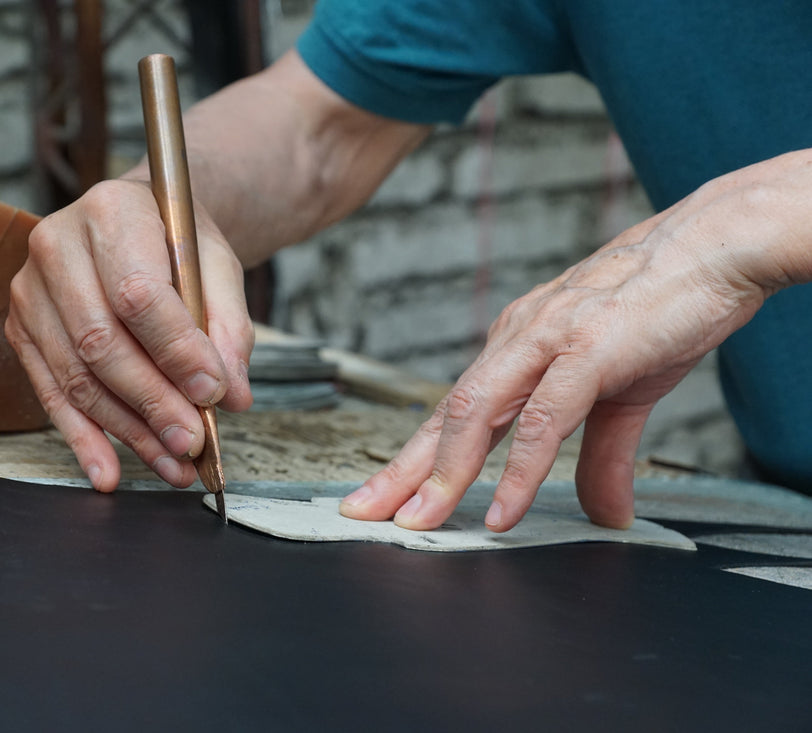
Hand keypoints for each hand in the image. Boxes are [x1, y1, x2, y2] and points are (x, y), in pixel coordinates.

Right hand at [5, 179, 253, 490]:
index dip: (175, 350)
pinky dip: (83, 439)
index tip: (211, 392)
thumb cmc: (175, 239)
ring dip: (127, 431)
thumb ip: (227, 326)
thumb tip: (229, 394)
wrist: (134, 219)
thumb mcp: (217, 266)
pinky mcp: (22, 330)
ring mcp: (31, 291)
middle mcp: (57, 246)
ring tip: (172, 464)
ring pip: (76, 377)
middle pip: (101, 342)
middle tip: (192, 441)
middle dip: (152, 402)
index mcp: (111, 213)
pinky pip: (51, 394)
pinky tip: (109, 472)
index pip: (138, 294)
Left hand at [341, 150, 811, 531]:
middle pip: (445, 415)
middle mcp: (517, 341)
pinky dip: (519, 469)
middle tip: (362, 513)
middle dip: (400, 471)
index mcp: (517, 347)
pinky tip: (504, 510)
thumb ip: (600, 455)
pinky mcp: (587, 348)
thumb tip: (600, 513)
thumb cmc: (662, 307)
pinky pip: (542, 418)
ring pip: (477, 414)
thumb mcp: (622, 394)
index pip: (452, 412)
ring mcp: (546, 341)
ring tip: (420, 523)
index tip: (382, 496)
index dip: (413, 457)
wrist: (716, 246)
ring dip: (445, 474)